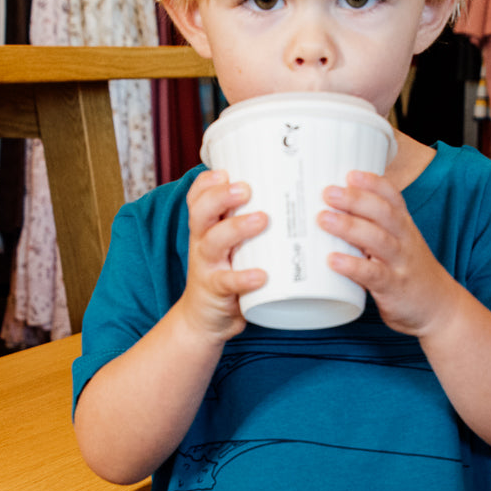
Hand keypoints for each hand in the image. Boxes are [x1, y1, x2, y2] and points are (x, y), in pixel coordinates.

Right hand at [179, 171, 267, 340]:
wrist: (205, 319)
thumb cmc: (226, 273)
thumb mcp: (231, 245)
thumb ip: (249, 222)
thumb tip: (292, 195)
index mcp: (206, 227)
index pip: (197, 197)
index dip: (207, 182)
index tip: (225, 171)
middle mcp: (202, 242)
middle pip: (201, 212)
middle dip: (220, 197)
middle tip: (246, 189)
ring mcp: (207, 266)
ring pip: (214, 241)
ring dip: (237, 228)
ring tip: (262, 220)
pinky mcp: (216, 291)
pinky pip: (228, 282)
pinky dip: (244, 278)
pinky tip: (261, 275)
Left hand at [319, 171, 458, 336]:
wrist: (440, 308)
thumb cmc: (411, 272)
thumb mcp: (400, 243)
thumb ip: (374, 229)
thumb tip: (332, 214)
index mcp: (404, 226)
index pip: (393, 198)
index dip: (373, 183)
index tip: (351, 174)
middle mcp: (404, 240)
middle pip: (383, 213)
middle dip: (355, 199)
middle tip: (328, 192)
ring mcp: (400, 263)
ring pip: (377, 239)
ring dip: (349, 227)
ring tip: (324, 219)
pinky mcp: (394, 287)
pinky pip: (373, 274)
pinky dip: (352, 265)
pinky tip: (333, 260)